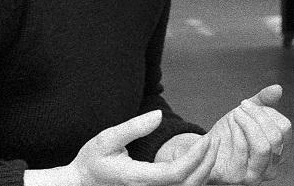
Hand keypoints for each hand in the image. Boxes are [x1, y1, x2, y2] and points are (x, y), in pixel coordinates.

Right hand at [64, 110, 217, 185]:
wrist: (80, 185)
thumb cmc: (92, 162)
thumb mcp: (107, 139)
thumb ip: (133, 127)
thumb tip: (158, 115)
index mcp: (137, 178)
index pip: (176, 173)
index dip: (196, 157)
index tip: (206, 139)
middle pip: (188, 185)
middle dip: (207, 164)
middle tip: (214, 141)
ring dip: (203, 172)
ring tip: (209, 150)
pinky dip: (193, 179)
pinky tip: (197, 163)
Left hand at [205, 85, 290, 184]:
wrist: (205, 150)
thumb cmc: (229, 134)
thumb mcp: (247, 114)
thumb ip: (263, 101)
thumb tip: (278, 88)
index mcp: (278, 152)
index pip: (285, 128)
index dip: (268, 112)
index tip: (249, 103)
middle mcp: (271, 168)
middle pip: (275, 137)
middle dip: (257, 116)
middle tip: (241, 106)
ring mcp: (256, 176)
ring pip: (262, 146)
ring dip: (247, 123)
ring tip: (235, 114)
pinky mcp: (238, 178)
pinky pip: (243, 150)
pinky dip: (236, 132)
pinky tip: (227, 126)